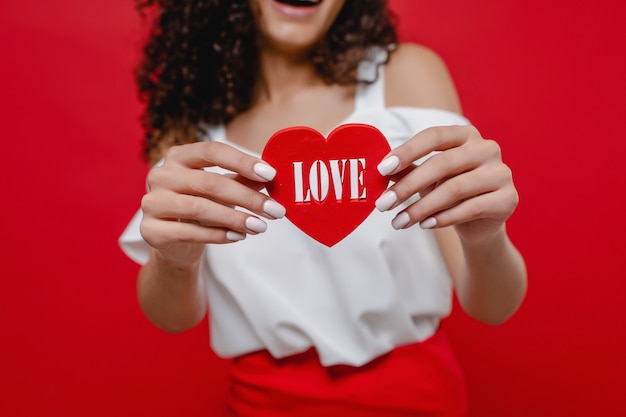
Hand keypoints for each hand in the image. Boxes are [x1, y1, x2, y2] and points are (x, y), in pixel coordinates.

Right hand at [139, 141, 285, 266]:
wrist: (174, 242)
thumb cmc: (201, 207)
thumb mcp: (222, 190)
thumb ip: (241, 180)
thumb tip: (271, 177)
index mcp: (179, 156)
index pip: (212, 150)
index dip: (242, 161)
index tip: (270, 175)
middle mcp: (161, 175)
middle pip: (210, 182)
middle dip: (247, 197)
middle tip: (275, 210)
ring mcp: (152, 202)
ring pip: (200, 207)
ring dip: (236, 218)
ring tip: (260, 226)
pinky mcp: (151, 230)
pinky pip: (189, 232)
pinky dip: (218, 235)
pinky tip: (238, 236)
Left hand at [374, 125, 518, 244]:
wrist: (480, 222)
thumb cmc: (450, 192)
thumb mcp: (426, 180)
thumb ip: (407, 171)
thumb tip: (380, 171)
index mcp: (465, 135)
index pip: (434, 136)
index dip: (407, 151)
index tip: (382, 169)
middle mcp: (487, 148)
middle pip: (442, 164)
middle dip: (408, 186)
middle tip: (384, 204)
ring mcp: (501, 172)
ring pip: (455, 188)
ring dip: (422, 207)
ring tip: (399, 221)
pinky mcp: (508, 198)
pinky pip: (471, 208)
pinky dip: (444, 218)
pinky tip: (425, 225)